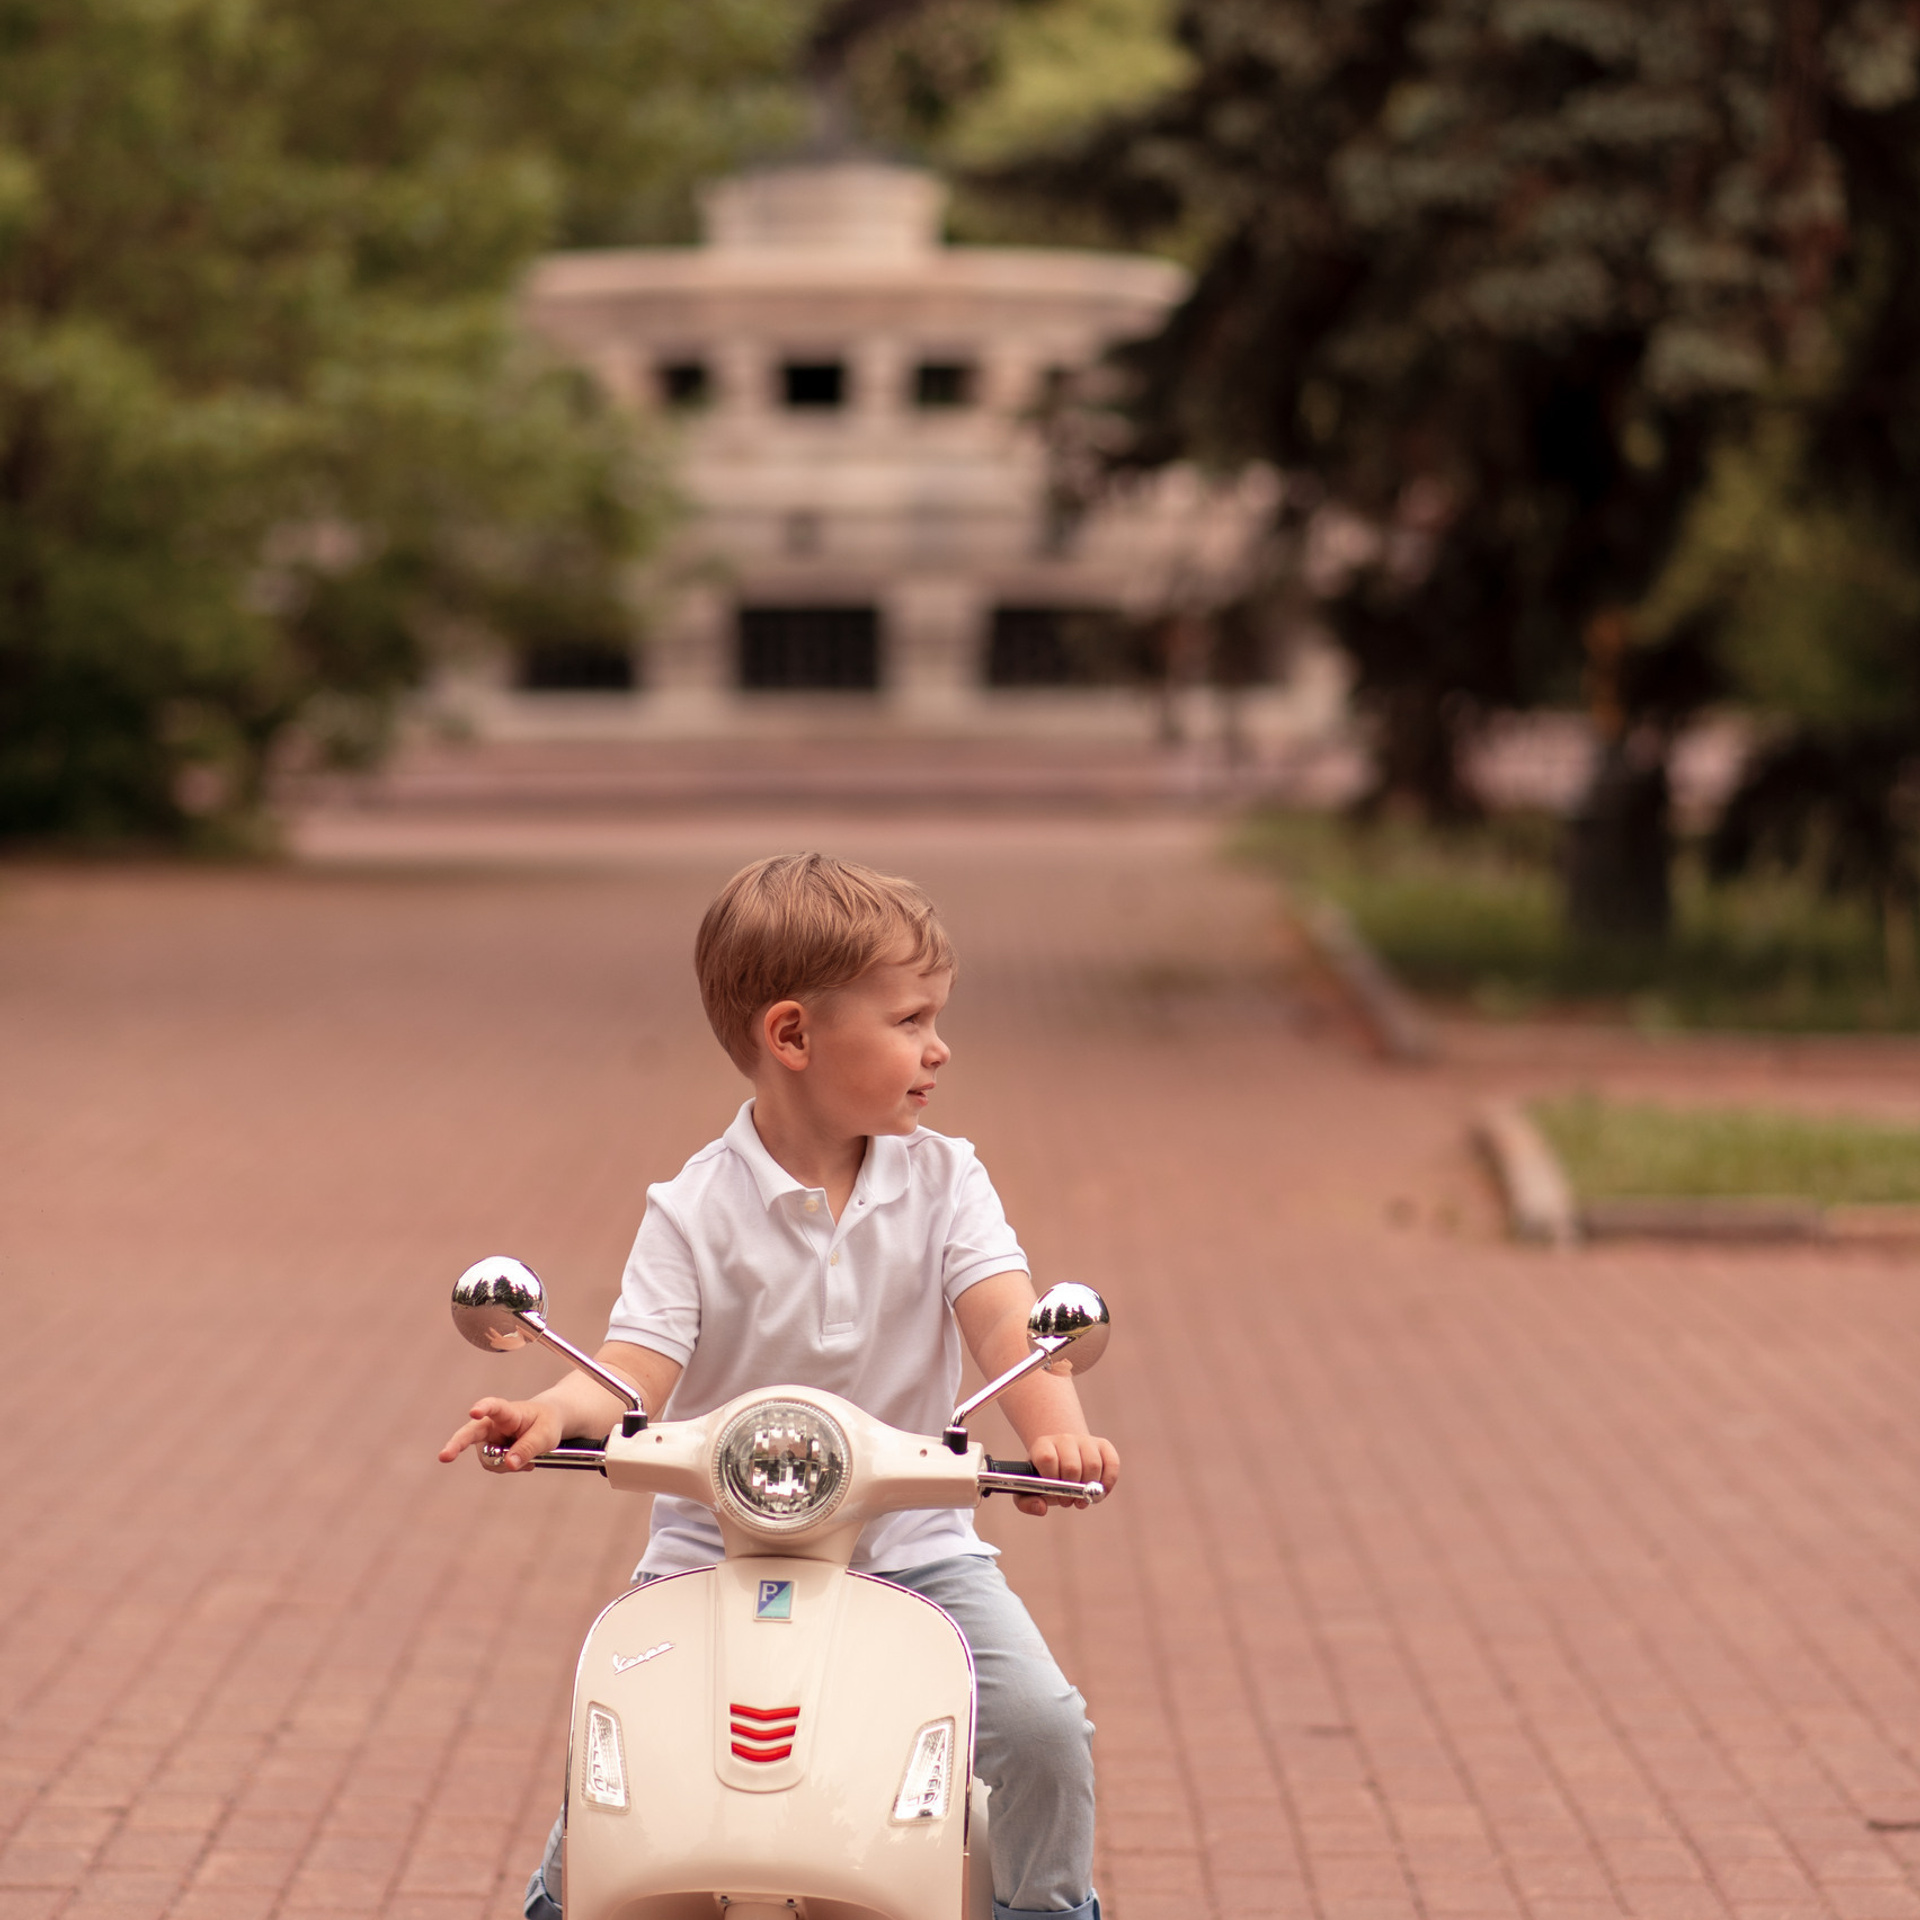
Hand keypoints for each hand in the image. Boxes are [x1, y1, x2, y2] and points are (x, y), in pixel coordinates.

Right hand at [438, 1396, 564, 1472]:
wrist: (545, 1422)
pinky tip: (519, 1460)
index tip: (475, 1411)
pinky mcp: (487, 1450)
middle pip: (470, 1433)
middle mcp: (491, 1423)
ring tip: (527, 1456)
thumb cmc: (546, 1423)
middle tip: (444, 1456)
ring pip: (488, 1459)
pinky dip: (508, 1467)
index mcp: (508, 1412)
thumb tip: (509, 1465)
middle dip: (456, 1444)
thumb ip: (528, 1448)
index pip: (494, 1407)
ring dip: (506, 1463)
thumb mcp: (545, 1435)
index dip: (484, 1408)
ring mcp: (486, 1438)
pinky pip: (493, 1466)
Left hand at [1014, 1434, 1119, 1517]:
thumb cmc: (1045, 1477)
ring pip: (1093, 1465)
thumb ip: (1026, 1502)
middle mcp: (1064, 1439)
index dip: (1051, 1480)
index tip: (1053, 1493)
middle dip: (1072, 1491)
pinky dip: (1108, 1482)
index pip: (1047, 1459)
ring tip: (1082, 1498)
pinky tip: (1099, 1491)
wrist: (1062, 1455)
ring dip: (1090, 1489)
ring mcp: (1085, 1440)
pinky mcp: (1103, 1445)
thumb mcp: (1028, 1488)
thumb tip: (1041, 1508)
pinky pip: (1112, 1463)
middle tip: (1069, 1501)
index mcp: (1042, 1446)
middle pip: (1072, 1466)